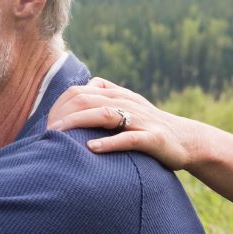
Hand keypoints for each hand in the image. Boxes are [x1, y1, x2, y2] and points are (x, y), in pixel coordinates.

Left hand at [47, 78, 197, 171]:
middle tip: (46, 131)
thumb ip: (108, 93)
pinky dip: (108, 143)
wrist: (186, 139)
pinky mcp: (153, 138)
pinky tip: (91, 148)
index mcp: (119, 95)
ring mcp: (141, 120)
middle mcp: (128, 103)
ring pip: (105, 114)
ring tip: (58, 135)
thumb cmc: (150, 124)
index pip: (81, 92)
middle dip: (64, 114)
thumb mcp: (129, 104)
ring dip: (78, 123)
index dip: (60, 105)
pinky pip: (129, 138)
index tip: (46, 122)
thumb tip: (85, 85)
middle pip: (89, 100)